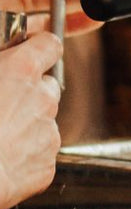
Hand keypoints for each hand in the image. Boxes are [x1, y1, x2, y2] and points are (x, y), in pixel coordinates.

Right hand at [0, 32, 61, 208]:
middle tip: (2, 104)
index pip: (48, 45)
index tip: (32, 51)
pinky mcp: (46, 163)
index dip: (39, 48)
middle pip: (45, 86)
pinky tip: (1, 159)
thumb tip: (1, 63)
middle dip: (29, 92)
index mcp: (21, 70)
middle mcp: (41, 97)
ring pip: (43, 120)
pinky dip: (25, 155)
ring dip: (25, 124)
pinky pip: (39, 152)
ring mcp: (47, 131)